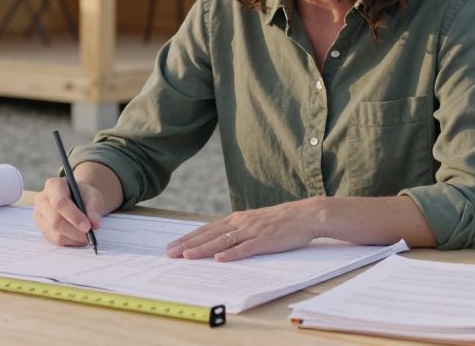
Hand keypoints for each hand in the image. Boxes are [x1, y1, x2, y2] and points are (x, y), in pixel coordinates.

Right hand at [33, 175, 106, 247]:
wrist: (78, 200)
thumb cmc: (84, 196)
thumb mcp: (93, 196)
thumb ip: (94, 208)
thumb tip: (94, 224)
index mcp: (53, 186)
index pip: (59, 202)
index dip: (74, 216)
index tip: (88, 226)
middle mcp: (42, 200)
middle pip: (54, 221)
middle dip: (74, 231)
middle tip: (89, 235)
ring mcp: (40, 216)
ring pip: (55, 234)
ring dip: (74, 238)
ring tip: (86, 236)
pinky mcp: (42, 229)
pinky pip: (55, 241)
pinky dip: (69, 242)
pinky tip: (78, 237)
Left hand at [165, 198, 325, 261]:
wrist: (304, 215)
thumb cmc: (280, 221)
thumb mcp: (254, 222)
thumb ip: (237, 230)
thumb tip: (219, 242)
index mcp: (236, 219)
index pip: (206, 229)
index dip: (189, 238)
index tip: (173, 246)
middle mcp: (240, 223)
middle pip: (209, 235)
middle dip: (188, 244)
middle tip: (170, 253)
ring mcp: (252, 231)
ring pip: (222, 241)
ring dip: (203, 249)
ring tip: (187, 257)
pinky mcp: (265, 241)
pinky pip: (245, 248)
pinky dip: (232, 254)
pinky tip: (220, 259)